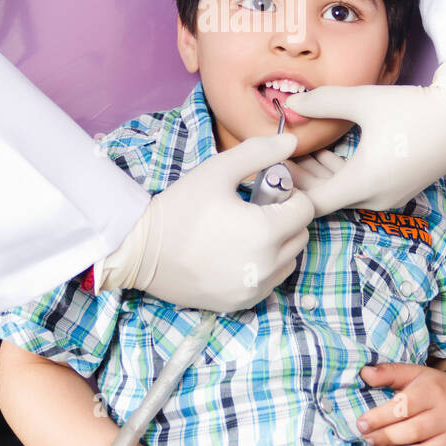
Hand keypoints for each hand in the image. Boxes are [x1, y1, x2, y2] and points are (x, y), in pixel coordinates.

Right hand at [101, 134, 314, 312]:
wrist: (140, 249)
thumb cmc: (180, 206)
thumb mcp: (218, 170)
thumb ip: (259, 153)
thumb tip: (293, 142)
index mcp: (265, 231)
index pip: (305, 209)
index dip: (288, 194)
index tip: (263, 191)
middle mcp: (266, 265)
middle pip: (300, 236)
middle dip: (286, 219)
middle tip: (253, 209)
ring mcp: (254, 289)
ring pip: (289, 261)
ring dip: (279, 245)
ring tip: (245, 232)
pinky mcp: (240, 303)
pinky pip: (270, 282)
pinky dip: (264, 267)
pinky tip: (236, 253)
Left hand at [282, 59, 445, 217]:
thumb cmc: (415, 109)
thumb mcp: (364, 101)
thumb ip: (322, 102)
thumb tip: (290, 104)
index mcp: (363, 184)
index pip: (310, 203)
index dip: (286, 189)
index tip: (270, 168)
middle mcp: (375, 199)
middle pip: (323, 199)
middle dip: (298, 179)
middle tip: (274, 157)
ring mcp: (388, 198)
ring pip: (341, 193)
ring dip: (319, 175)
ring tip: (296, 151)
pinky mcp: (396, 189)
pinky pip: (358, 189)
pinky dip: (339, 174)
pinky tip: (326, 152)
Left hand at [356, 361, 445, 445]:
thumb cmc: (435, 387)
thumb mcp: (414, 373)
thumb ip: (389, 373)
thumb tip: (364, 373)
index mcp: (433, 391)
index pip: (404, 406)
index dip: (380, 417)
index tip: (361, 425)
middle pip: (415, 431)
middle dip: (387, 438)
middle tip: (367, 442)